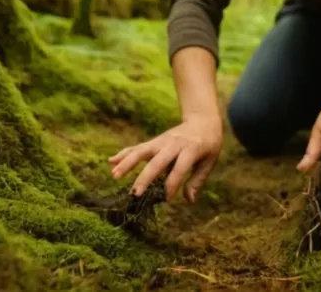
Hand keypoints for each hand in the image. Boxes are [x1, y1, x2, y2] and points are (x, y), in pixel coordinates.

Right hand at [107, 114, 222, 202]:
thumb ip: (198, 179)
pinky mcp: (155, 141)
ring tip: (115, 176)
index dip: (173, 184)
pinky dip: (124, 153)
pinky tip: (110, 161)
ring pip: (142, 151)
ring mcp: (162, 141)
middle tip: (135, 194)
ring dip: (127, 163)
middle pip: (157, 161)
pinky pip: (138, 147)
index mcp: (191, 149)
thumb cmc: (209, 143)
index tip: (166, 199)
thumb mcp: (210, 160)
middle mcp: (174, 144)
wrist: (203, 119)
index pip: (180, 169)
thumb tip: (189, 200)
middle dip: (145, 177)